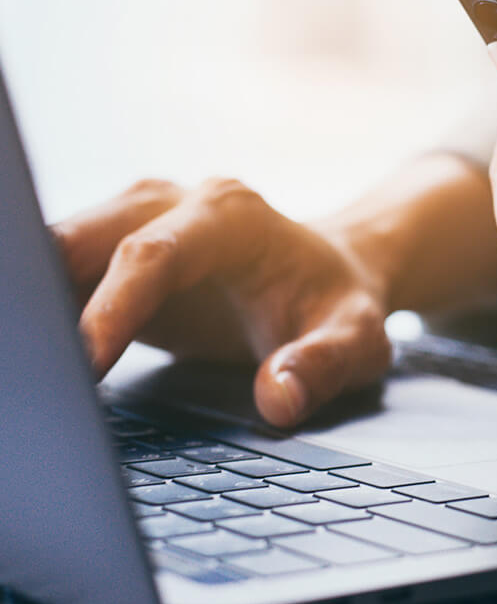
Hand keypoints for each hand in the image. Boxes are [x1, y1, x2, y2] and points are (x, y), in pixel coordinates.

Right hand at [54, 178, 390, 426]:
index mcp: (232, 217)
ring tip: (29, 362)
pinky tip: (38, 353)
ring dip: (36, 296)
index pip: (155, 253)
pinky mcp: (117, 253)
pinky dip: (43, 306)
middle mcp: (177, 205)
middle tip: (29, 362)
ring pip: (59, 248)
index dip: (114, 304)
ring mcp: (140, 223)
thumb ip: (323, 365)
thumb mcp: (356, 338)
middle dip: (45, 290)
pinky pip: (60, 271)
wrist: (331, 272)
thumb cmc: (337, 303)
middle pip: (86, 238)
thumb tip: (278, 397)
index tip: (85, 361)